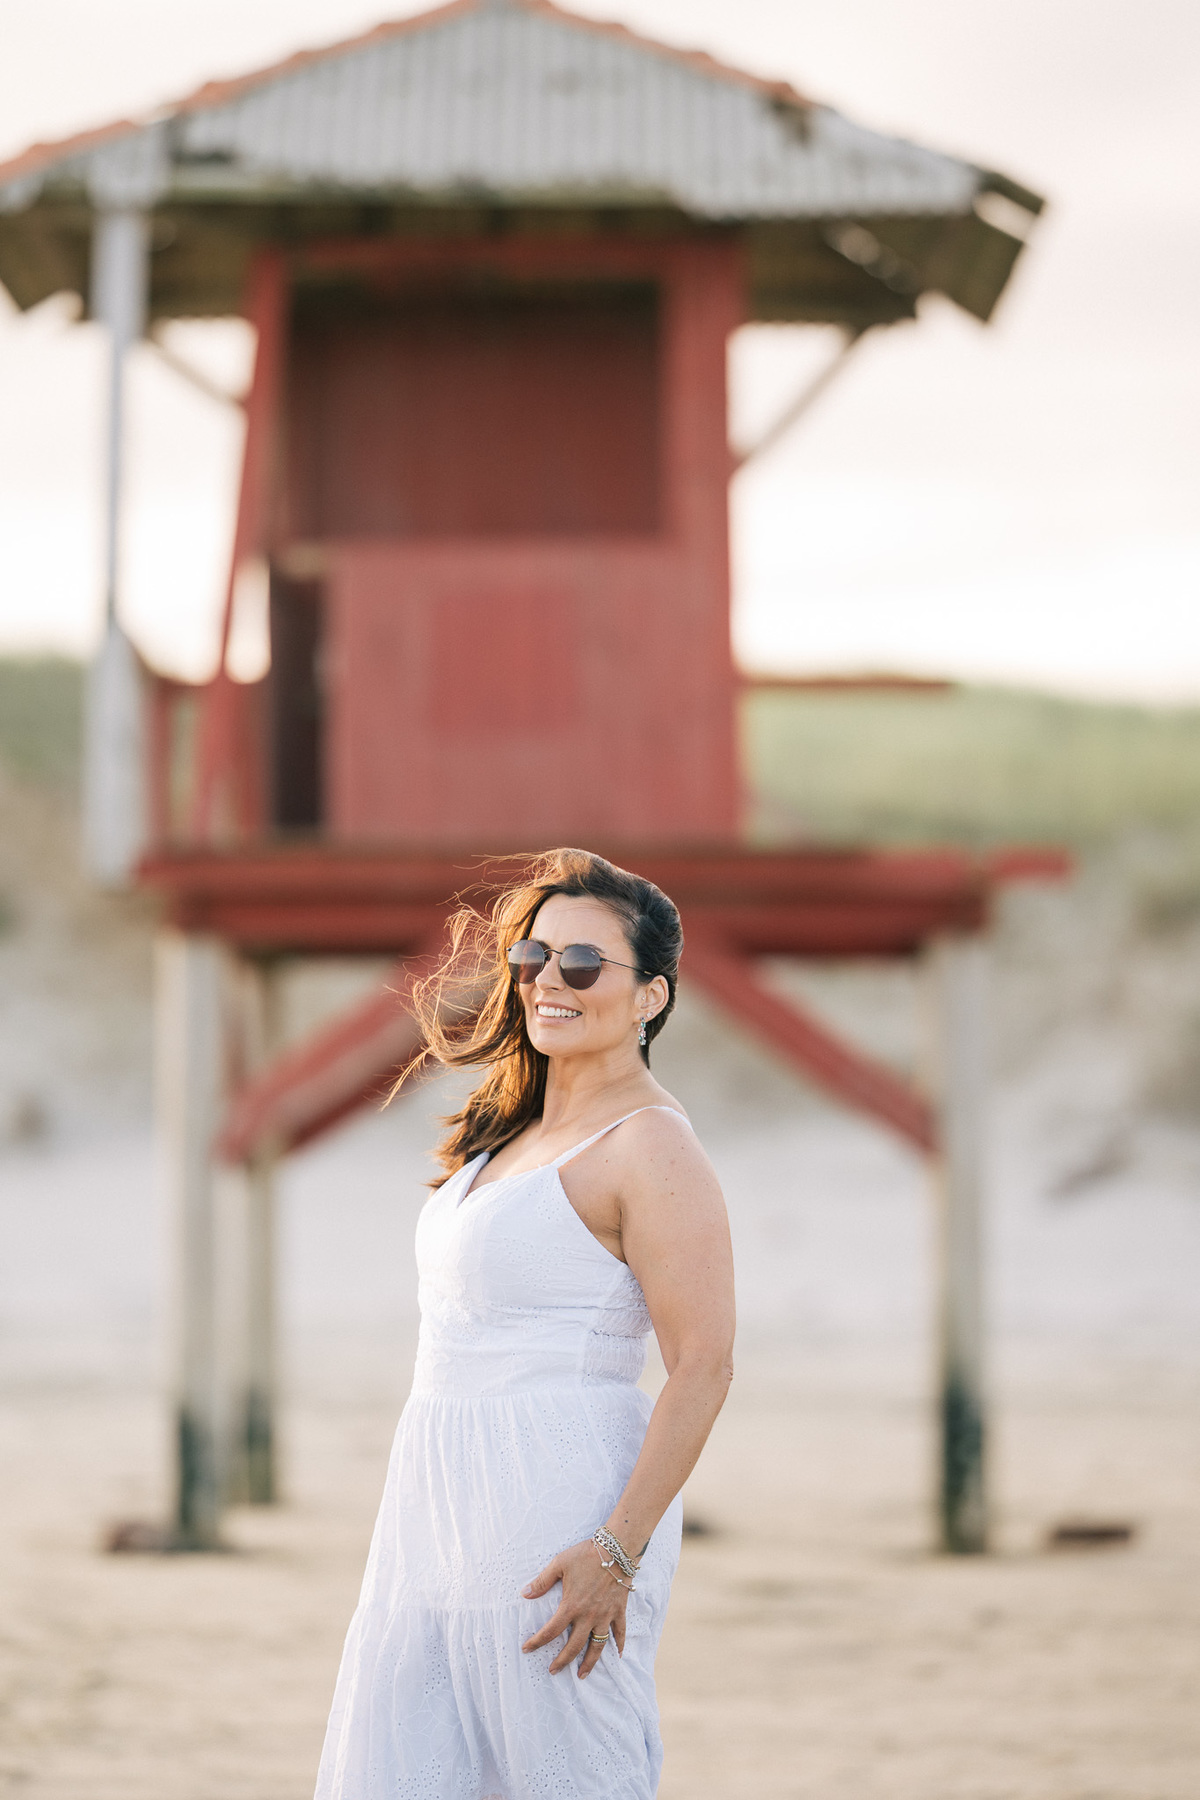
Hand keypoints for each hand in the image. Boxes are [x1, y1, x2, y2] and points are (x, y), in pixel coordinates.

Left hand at [520, 1538, 628, 1676]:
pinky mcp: (619, 1611)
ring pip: (597, 1647)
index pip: (551, 1631)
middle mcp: (588, 1616)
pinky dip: (619, 1645)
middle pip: (574, 1646)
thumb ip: (542, 1581)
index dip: (537, 1642)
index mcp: (572, 1606)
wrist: (616, 1549)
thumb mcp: (559, 1564)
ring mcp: (605, 1616)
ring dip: (589, 1663)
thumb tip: (524, 1594)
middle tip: (553, 1671)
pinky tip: (617, 1656)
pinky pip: (619, 1633)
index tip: (526, 1649)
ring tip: (582, 1675)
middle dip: (562, 1661)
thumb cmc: (586, 1555)